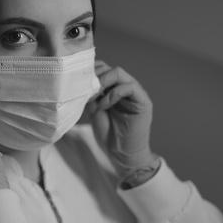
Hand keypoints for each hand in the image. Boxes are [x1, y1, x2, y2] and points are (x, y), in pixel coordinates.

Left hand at [85, 59, 158, 180]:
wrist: (122, 155)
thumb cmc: (109, 135)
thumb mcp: (94, 110)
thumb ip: (91, 94)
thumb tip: (83, 80)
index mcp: (114, 88)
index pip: (102, 68)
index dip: (89, 72)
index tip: (78, 85)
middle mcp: (125, 87)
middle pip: (109, 67)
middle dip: (94, 76)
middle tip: (85, 91)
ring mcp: (135, 93)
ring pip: (119, 73)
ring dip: (102, 83)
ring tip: (94, 98)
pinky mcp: (143, 102)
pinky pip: (129, 87)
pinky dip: (113, 94)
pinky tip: (104, 105)